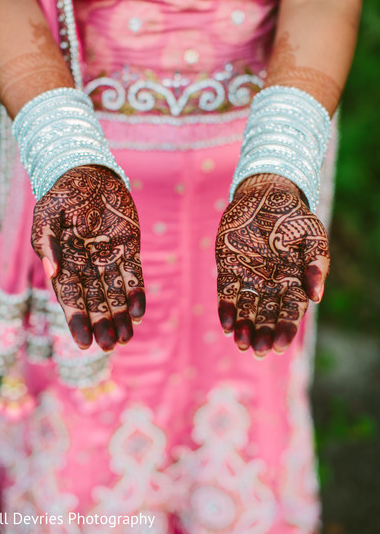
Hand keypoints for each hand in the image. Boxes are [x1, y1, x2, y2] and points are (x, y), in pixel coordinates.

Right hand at [31, 165, 144, 351]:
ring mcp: (109, 258)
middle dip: (102, 324)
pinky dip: (136, 293)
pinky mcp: (129, 247)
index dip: (77, 320)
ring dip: (120, 316)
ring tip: (126, 339)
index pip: (70, 297)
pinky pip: (134, 274)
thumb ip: (48, 243)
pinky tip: (139, 312)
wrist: (90, 172)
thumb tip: (53, 273)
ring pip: (115, 294)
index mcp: (65, 262)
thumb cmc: (64, 194)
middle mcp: (87, 265)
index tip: (84, 344)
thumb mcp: (47, 214)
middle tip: (110, 347)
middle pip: (95, 301)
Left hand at [215, 173, 329, 356]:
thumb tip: (317, 297)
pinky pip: (227, 293)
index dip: (285, 330)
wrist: (265, 194)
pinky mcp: (228, 269)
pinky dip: (226, 309)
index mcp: (293, 283)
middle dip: (263, 334)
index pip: (290, 313)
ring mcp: (249, 279)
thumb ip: (316, 265)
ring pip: (246, 310)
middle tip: (259, 350)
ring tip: (241, 344)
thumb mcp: (313, 236)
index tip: (279, 345)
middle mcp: (270, 286)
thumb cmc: (293, 217)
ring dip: (243, 328)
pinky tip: (226, 325)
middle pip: (266, 317)